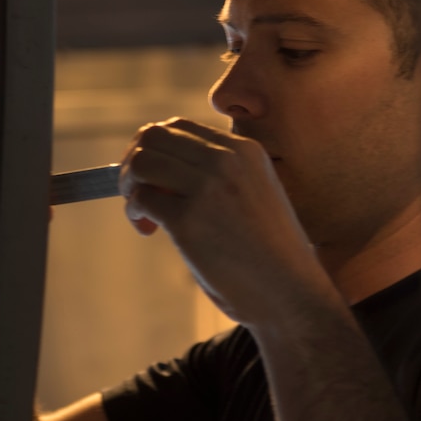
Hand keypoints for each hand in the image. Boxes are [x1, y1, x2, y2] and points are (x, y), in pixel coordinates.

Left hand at [119, 118, 336, 326]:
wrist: (290, 294)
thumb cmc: (269, 255)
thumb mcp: (253, 195)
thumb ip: (217, 175)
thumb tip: (158, 172)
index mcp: (246, 150)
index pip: (180, 127)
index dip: (156, 148)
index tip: (154, 177)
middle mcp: (226, 160)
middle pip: (154, 136)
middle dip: (135, 160)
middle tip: (137, 191)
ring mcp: (207, 187)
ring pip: (142, 161)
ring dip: (130, 184)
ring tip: (142, 213)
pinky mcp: (188, 220)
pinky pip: (141, 198)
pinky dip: (134, 211)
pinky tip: (148, 229)